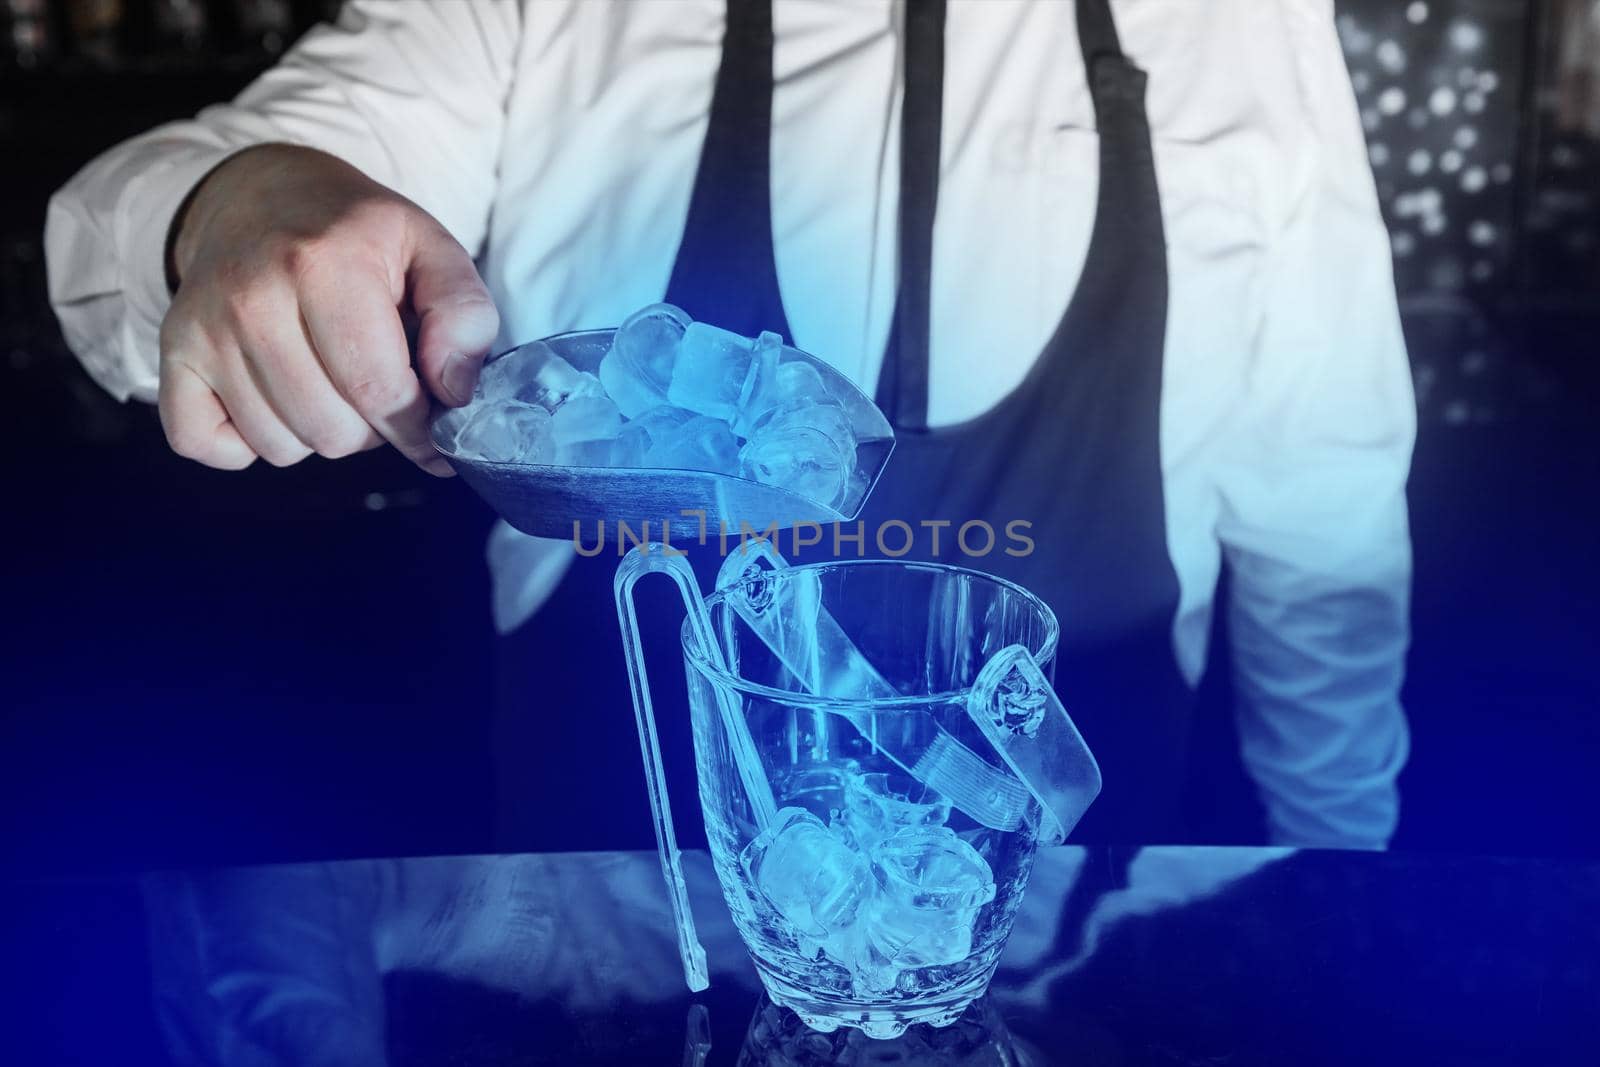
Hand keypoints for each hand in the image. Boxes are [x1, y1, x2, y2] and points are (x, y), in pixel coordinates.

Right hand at [159, 143, 498, 473]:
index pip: (379, 392)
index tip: (433, 428)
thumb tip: (455, 395)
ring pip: (280, 446)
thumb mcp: (430, 250)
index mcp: (323, 264)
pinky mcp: (172, 354)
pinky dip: (246, 442)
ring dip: (316, 431)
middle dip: (369, 426)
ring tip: (326, 380)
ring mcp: (203, 328)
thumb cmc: (355, 236)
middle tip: (370, 382)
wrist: (261, 198)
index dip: (418, 427)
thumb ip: (464, 315)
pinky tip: (272, 397)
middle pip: (332, 431)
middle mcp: (251, 297)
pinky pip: (206, 446)